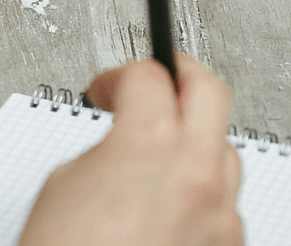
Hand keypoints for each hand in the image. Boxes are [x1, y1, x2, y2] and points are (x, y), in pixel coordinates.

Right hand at [18, 56, 242, 245]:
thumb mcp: (65, 185)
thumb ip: (108, 147)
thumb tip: (125, 139)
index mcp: (151, 148)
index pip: (151, 76)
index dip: (123, 75)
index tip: (112, 86)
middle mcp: (197, 175)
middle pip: (210, 91)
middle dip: (181, 77)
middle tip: (160, 80)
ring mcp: (220, 213)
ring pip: (225, 150)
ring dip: (196, 143)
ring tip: (160, 157)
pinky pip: (225, 203)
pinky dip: (202, 199)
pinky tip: (170, 211)